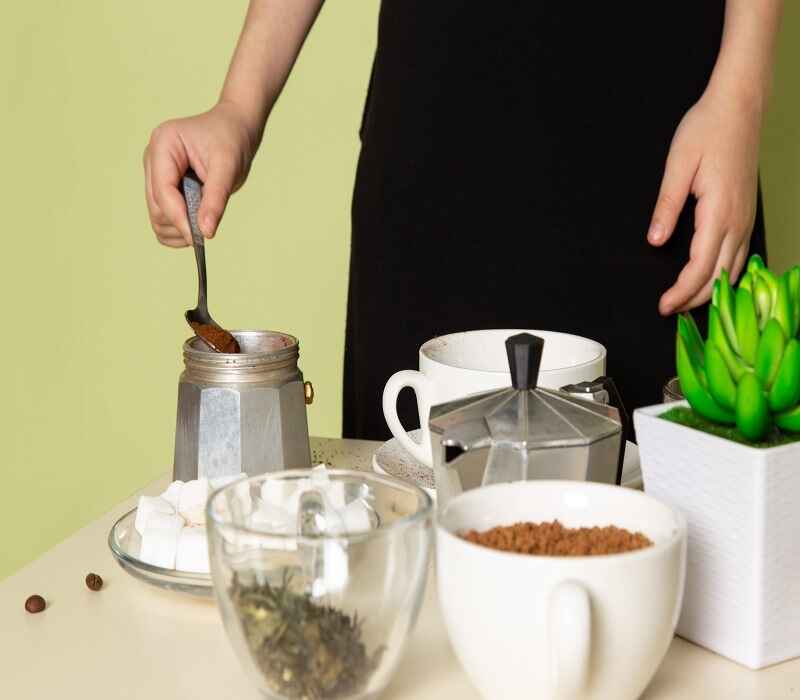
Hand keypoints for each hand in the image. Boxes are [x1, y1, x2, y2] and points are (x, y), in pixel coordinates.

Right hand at [144, 101, 258, 246]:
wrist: (234, 128)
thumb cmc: (232, 140)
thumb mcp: (228, 168)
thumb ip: (215, 200)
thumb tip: (205, 232)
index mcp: (163, 144)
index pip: (162, 191)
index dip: (179, 218)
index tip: (199, 238)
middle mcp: (152, 158)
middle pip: (156, 208)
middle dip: (181, 223)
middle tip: (208, 229)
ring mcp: (154, 173)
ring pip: (157, 217)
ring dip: (180, 228)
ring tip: (206, 219)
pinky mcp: (161, 186)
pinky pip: (163, 218)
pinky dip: (178, 228)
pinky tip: (198, 223)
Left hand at [647, 88, 761, 314]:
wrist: (739, 106)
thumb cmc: (707, 130)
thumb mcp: (677, 166)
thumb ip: (666, 207)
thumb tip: (655, 240)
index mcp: (718, 212)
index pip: (699, 267)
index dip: (681, 292)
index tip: (663, 306)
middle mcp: (737, 220)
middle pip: (718, 276)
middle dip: (693, 299)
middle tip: (668, 311)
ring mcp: (746, 218)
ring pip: (732, 269)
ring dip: (710, 291)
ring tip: (685, 303)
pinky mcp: (747, 213)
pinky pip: (741, 255)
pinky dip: (725, 274)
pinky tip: (712, 281)